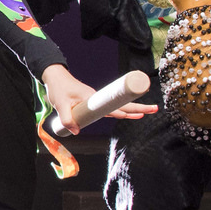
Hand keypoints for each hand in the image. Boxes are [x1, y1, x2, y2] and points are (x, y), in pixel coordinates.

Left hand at [39, 66, 158, 133]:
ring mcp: (98, 101)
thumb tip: (77, 132)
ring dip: (132, 110)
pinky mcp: (95, 103)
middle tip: (155, 109)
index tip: (139, 112)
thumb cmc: (59, 88)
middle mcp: (99, 99)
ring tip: (147, 113)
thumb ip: (67, 118)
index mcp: (95, 98)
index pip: (114, 106)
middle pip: (122, 105)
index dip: (126, 110)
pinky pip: (110, 109)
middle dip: (138, 107)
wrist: (56, 78)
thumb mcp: (60, 104)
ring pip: (118, 107)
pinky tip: (129, 115)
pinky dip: (121, 112)